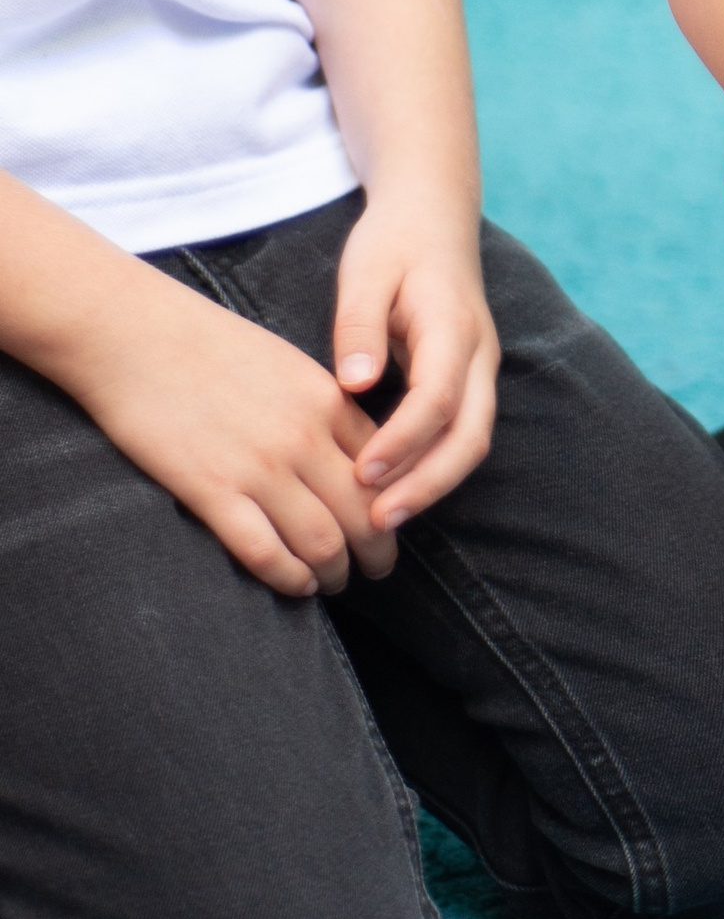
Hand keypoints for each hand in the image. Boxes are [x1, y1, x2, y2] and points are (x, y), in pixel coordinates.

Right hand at [67, 268, 386, 597]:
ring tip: (334, 582)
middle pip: (366, 512)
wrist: (133, 334)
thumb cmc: (205, 343)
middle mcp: (305, 438)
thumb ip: (320, 406)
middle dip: (379, 551)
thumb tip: (349, 449)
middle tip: (376, 568)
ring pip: (323, 542)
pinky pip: (264, 552)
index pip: (386, 466)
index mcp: (328, 400)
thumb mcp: (286, 363)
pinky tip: (294, 585)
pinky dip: (288, 578)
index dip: (395, 503)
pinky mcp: (212, 490)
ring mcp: (260, 467)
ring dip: (335, 572)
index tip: (389, 522)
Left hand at [330, 193, 499, 535]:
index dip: (402, 441)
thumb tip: (355, 384)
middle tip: (377, 521)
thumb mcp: (366, 271)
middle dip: (428, 484)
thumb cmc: (394, 241)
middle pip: (471, 436)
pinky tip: (391, 488)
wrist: (434, 213)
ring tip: (381, 517)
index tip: (361, 473)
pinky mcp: (470, 379)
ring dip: (432, 483)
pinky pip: (461, 432)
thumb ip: (359, 327)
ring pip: (472, 440)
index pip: (437, 398)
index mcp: (452, 326)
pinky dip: (433, 466)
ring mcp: (480, 369)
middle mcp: (478, 355)